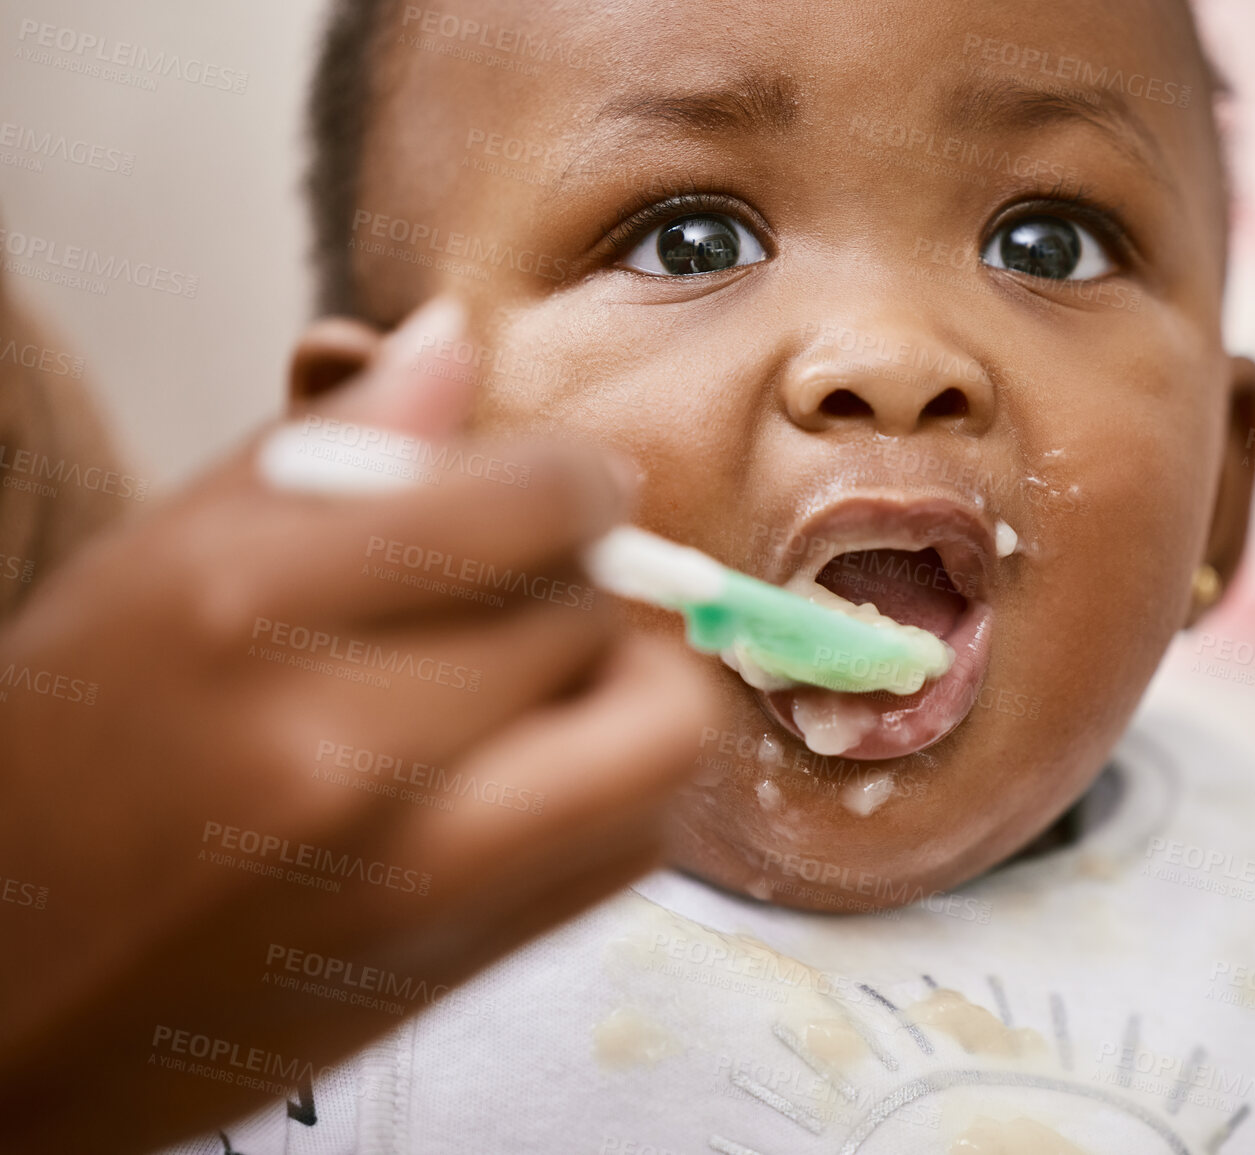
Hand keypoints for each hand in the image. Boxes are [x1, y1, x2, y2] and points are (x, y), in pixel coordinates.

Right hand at [0, 299, 716, 1152]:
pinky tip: (537, 761)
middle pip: (595, 610)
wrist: (3, 1010)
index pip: (531, 502)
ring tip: (552, 673)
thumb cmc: (67, 760)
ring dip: (633, 680)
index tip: (559, 486)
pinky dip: (622, 779)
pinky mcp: (458, 962)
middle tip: (533, 581)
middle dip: (586, 573)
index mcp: (241, 611)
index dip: (575, 476)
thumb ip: (320, 451)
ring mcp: (410, 874)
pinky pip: (636, 839)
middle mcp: (336, 747)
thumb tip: (452, 343)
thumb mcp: (151, 570)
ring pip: (661, 731)